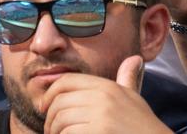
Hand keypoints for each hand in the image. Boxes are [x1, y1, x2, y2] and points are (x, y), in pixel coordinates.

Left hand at [42, 56, 169, 133]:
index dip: (50, 94)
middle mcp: (103, 97)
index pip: (67, 81)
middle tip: (52, 130)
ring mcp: (101, 116)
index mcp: (108, 87)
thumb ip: (127, 79)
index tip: (45, 108)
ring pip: (60, 120)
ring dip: (55, 132)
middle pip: (59, 102)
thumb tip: (134, 59)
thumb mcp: (133, 98)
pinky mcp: (98, 132)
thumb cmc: (142, 125)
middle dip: (50, 118)